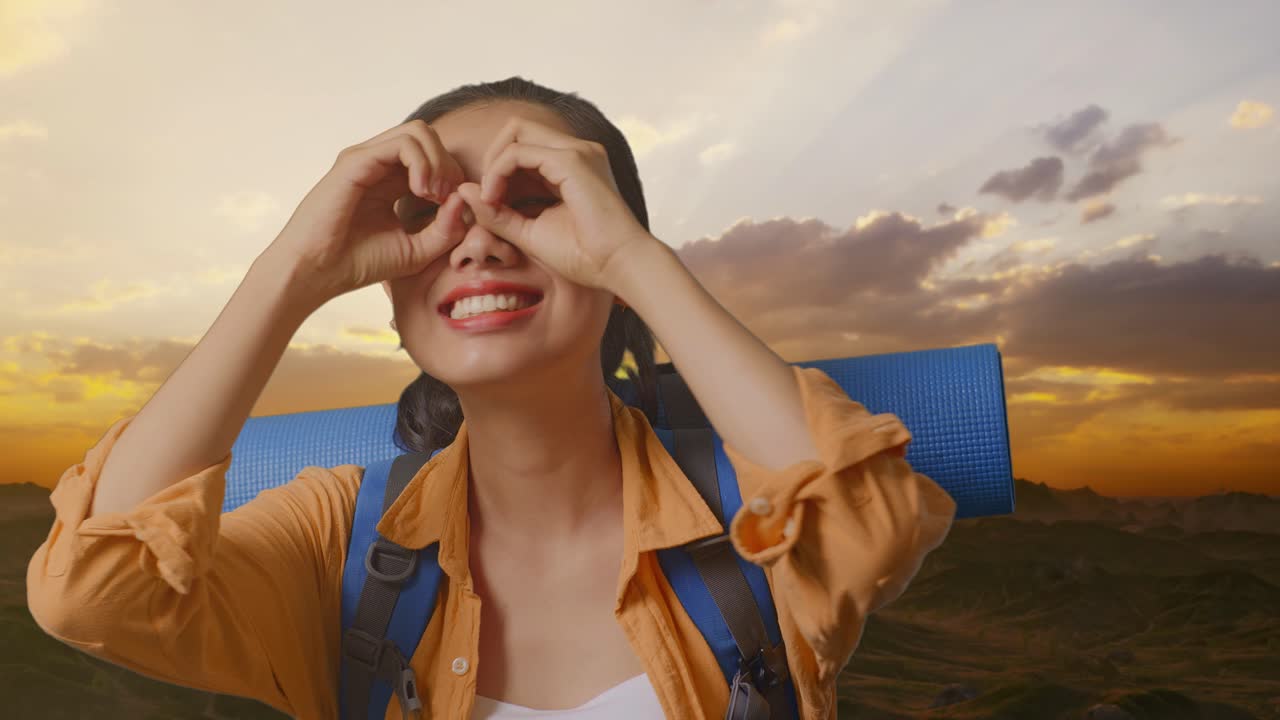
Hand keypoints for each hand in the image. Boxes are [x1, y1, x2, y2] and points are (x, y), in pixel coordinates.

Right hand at [264, 119, 472, 305]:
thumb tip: (465, 197)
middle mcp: (379, 164)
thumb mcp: (417, 250)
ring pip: (419, 133)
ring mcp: (366, 158)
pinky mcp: (356, 160)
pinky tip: (423, 190)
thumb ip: (447, 228)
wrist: (316, 273)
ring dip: (438, 161)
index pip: (435, 158)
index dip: (454, 178)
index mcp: (392, 181)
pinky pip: (402, 143)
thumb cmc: (359, 263)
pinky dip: (423, 162)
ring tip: (434, 194)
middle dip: (450, 166)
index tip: (456, 209)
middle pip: (430, 139)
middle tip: (448, 200)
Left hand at [452, 116, 657, 293]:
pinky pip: (518, 151)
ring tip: (489, 197)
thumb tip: (463, 190)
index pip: (523, 147)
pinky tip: (495, 197)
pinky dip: (498, 171)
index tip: (489, 204)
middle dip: (491, 157)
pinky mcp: (571, 160)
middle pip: (517, 129)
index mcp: (571, 165)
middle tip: (485, 194)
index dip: (497, 170)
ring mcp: (576, 150)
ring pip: (516, 131)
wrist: (618, 266)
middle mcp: (576, 150)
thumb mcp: (530, 232)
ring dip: (493, 162)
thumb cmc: (584, 256)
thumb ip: (498, 212)